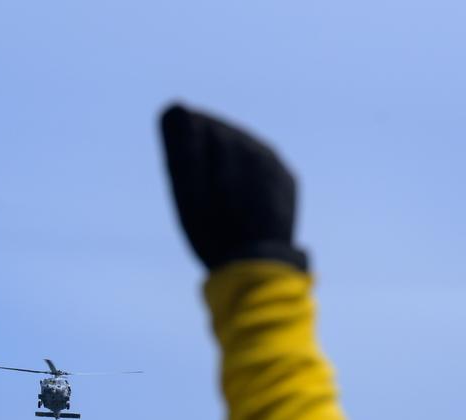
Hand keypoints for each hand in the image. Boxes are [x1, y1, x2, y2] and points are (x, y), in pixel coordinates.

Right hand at [159, 103, 306, 270]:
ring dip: (230, 161)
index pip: (201, 123)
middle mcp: (257, 148)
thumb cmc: (213, 230)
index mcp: (230, 146)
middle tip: (198, 181)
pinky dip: (249, 175)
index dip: (186, 138)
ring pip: (246, 149)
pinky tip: (239, 196)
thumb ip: (182, 148)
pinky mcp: (287, 180)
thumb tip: (178, 108)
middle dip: (209, 149)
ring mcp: (276, 165)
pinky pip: (264, 167)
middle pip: (225, 134)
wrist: (258, 265)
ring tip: (218, 189)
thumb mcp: (187, 191)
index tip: (179, 159)